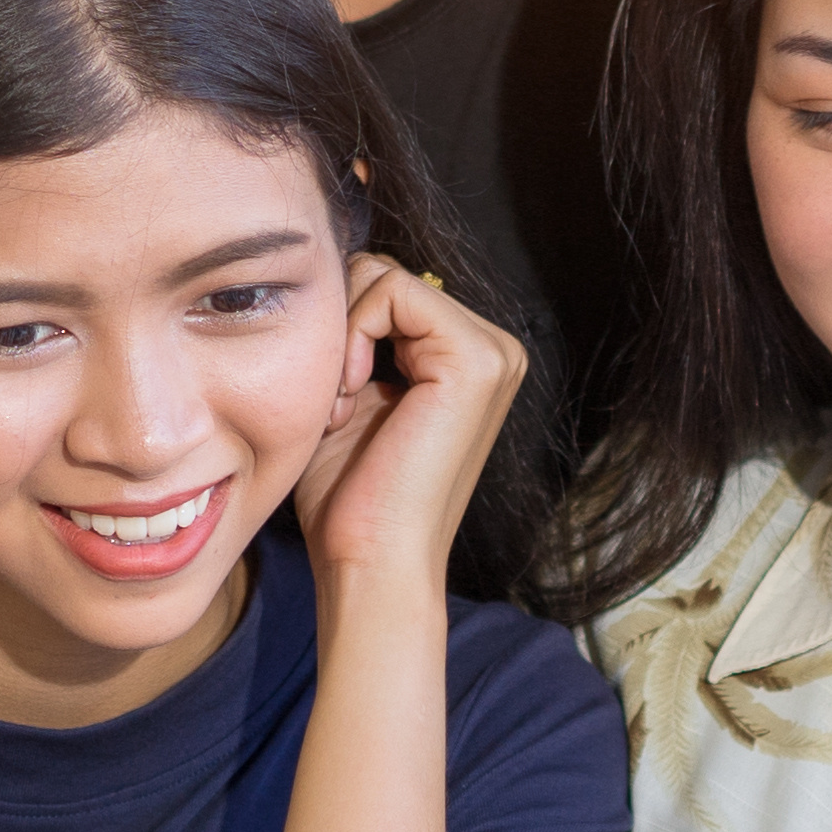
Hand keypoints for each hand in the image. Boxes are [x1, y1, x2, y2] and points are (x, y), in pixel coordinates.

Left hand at [293, 252, 523, 606]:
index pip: (388, 287)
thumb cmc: (351, 497)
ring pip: (384, 275)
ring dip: (343, 338)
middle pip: (384, 273)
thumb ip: (358, 337)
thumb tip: (338, 270)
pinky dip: (353, 336)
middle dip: (340, 329)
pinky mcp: (476, 359)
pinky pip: (392, 290)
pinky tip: (355, 397)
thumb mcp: (352, 395)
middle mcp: (495, 350)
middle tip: (340, 402)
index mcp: (471, 358)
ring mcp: (494, 353)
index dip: (340, 328)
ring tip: (347, 406)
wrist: (369, 561)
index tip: (337, 399)